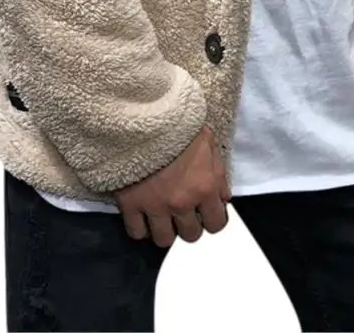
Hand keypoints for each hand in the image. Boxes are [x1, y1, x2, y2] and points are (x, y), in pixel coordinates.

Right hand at [114, 124, 231, 246]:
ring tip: (163, 215)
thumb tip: (223, 197)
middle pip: (191, 236)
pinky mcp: (130, 204)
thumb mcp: (207, 141)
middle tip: (183, 211)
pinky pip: (136, 232)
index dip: (212, 218)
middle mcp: (181, 203)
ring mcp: (154, 206)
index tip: (205, 212)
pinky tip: (143, 215)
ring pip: (164, 240)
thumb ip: (218, 172)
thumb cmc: (177, 124)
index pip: (217, 224)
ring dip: (166, 229)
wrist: (142, 114)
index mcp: (204, 187)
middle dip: (189, 225)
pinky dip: (141, 228)